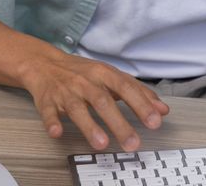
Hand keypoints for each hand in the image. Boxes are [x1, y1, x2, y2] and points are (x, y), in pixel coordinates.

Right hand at [20, 51, 169, 150]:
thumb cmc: (82, 72)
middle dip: (119, 123)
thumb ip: (137, 92)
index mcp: (103, 73)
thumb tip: (162, 109)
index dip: (141, 104)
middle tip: (132, 142)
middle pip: (103, 101)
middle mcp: (86, 81)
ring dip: (89, 126)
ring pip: (77, 108)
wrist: (43, 62)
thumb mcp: (111, 76)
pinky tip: (57, 132)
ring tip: (102, 143)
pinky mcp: (47, 100)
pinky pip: (48, 112)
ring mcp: (65, 91)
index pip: (126, 88)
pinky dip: (52, 122)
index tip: (155, 121)